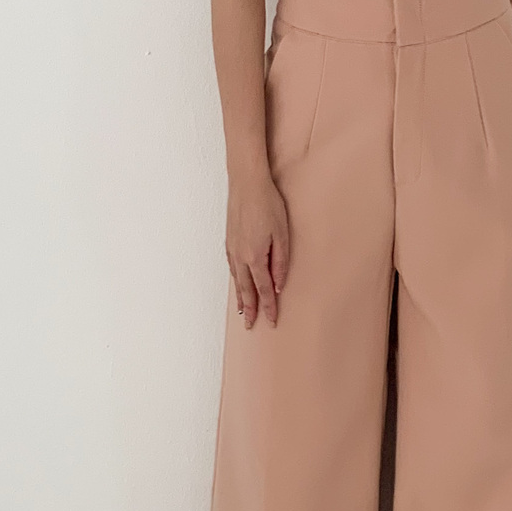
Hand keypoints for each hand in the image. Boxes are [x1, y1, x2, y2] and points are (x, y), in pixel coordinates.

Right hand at [225, 172, 288, 327]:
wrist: (246, 183)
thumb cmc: (268, 205)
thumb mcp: (283, 234)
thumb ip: (281, 262)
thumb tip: (278, 285)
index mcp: (255, 257)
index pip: (264, 290)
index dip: (268, 307)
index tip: (271, 322)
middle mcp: (241, 257)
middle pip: (246, 290)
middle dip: (250, 309)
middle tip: (250, 326)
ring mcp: (232, 249)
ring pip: (236, 280)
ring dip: (240, 298)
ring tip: (243, 312)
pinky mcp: (229, 241)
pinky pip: (231, 268)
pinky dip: (234, 281)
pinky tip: (237, 284)